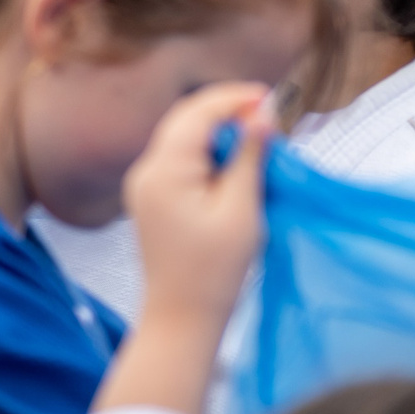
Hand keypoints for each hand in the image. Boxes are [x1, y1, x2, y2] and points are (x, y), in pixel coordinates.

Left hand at [123, 82, 273, 329]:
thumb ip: (248, 157)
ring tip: (258, 137)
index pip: (196, 113)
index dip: (233, 98)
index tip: (270, 97)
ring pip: (182, 138)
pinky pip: (179, 160)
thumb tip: (261, 114)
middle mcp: (146, 169)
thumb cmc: (216, 269)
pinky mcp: (152, 198)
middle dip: (226, 111)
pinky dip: (207, 153)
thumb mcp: (241, 210)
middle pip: (185, 120)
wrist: (181, 316)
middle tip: (269, 115)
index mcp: (163, 169)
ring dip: (218, 132)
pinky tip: (235, 162)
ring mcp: (145, 184)